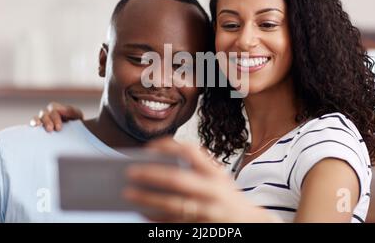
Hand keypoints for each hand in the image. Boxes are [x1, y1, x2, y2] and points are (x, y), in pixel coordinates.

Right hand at [29, 102, 83, 131]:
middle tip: (50, 129)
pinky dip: (32, 125)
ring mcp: (42, 120)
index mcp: (57, 108)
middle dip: (47, 122)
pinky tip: (33, 128)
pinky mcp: (38, 127)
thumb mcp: (76, 115)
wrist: (77, 131)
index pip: (53, 109)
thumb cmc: (76, 121)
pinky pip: (33, 124)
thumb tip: (62, 109)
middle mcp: (48, 113)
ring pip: (36, 118)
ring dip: (37, 122)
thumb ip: (71, 111)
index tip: (58, 128)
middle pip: (44, 114)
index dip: (55, 117)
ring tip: (38, 126)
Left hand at [122, 137, 280, 222]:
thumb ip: (195, 169)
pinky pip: (173, 224)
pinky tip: (141, 212)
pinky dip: (155, 218)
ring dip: (148, 199)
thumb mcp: (217, 177)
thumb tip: (155, 165)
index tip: (149, 147)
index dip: (169, 146)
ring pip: (172, 205)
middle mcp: (213, 191)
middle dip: (151, 175)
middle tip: (130, 172)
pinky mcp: (200, 228)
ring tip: (128, 193)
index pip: (191, 151)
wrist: (246, 223)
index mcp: (215, 173)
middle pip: (177, 180)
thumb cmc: (224, 196)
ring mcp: (207, 212)